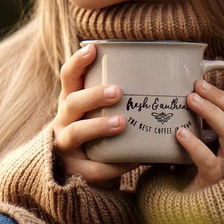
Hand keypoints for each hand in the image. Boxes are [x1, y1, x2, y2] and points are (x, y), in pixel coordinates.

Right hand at [50, 43, 132, 187]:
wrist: (78, 173)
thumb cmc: (96, 133)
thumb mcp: (96, 112)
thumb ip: (115, 97)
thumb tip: (161, 76)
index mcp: (70, 101)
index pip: (68, 77)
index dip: (77, 62)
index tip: (93, 49)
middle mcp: (62, 121)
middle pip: (72, 103)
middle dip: (94, 96)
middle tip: (117, 91)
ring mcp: (65, 146)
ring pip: (76, 133)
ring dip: (99, 126)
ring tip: (122, 123)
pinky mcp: (75, 171)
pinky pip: (94, 168)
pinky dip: (115, 165)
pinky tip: (134, 160)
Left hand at [179, 75, 223, 192]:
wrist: (190, 205)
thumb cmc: (196, 166)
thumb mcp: (209, 140)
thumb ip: (208, 120)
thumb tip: (192, 91)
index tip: (207, 86)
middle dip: (221, 96)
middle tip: (197, 86)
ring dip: (211, 112)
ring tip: (190, 100)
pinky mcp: (213, 180)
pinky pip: (209, 160)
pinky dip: (194, 145)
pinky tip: (180, 134)